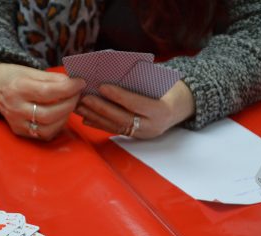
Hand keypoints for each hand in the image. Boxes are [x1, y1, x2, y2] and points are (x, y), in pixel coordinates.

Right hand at [0, 63, 85, 139]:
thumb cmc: (15, 77)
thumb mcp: (31, 71)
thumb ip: (53, 79)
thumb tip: (74, 84)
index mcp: (17, 89)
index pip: (47, 92)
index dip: (68, 88)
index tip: (80, 83)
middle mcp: (15, 108)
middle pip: (49, 114)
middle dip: (69, 104)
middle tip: (77, 94)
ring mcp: (17, 123)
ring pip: (48, 128)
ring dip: (65, 117)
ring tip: (69, 104)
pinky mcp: (21, 132)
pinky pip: (44, 135)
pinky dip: (57, 126)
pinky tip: (60, 115)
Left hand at [74, 80, 194, 138]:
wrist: (180, 107)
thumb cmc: (168, 89)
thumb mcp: (160, 83)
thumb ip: (140, 80)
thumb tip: (113, 73)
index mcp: (161, 111)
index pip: (136, 104)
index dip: (118, 95)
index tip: (101, 86)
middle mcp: (152, 127)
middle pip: (122, 118)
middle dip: (101, 108)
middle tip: (84, 97)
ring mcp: (143, 134)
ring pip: (116, 126)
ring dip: (96, 117)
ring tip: (80, 106)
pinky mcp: (136, 137)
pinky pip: (115, 130)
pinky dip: (100, 124)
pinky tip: (86, 118)